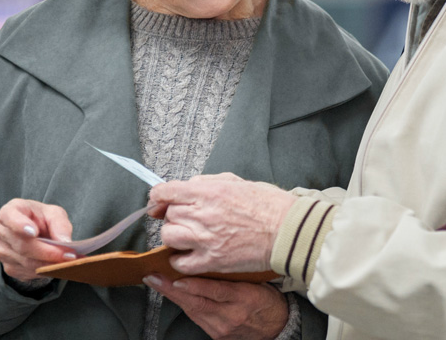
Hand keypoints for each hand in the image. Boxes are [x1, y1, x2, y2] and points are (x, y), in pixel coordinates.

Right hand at [0, 198, 76, 282]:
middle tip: (69, 255)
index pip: (9, 217)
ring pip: (27, 262)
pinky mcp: (9, 268)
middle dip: (48, 252)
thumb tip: (65, 242)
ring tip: (69, 262)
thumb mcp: (54, 214)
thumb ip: (60, 224)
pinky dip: (46, 271)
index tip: (33, 232)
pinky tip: (58, 266)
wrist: (34, 233)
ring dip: (50, 264)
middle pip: (23, 246)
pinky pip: (29, 273)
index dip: (20, 225)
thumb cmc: (42, 219)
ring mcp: (3, 252)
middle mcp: (2, 232)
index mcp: (10, 211)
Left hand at [144, 275, 288, 339]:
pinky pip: (196, 317)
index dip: (195, 285)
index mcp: (246, 297)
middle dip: (172, 289)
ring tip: (156, 282)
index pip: (217, 291)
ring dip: (172, 296)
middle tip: (153, 277)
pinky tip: (172, 295)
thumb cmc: (269, 300)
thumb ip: (237, 273)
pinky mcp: (217, 334)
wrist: (277, 328)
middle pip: (197, 302)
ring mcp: (223, 327)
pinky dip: (183, 304)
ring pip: (193, 310)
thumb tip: (212, 256)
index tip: (178, 277)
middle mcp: (232, 314)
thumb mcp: (259, 283)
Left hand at [148, 173, 294, 274]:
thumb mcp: (236, 182)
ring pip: (169, 237)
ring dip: (174, 236)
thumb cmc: (268, 205)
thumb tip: (187, 187)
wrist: (287, 231)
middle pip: (168, 215)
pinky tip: (189, 256)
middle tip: (187, 219)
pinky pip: (181, 263)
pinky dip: (180, 260)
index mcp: (208, 192)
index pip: (165, 192)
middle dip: (173, 216)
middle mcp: (203, 214)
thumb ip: (207, 183)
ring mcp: (205, 239)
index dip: (158, 197)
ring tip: (187, 237)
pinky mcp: (212, 260)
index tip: (158, 202)